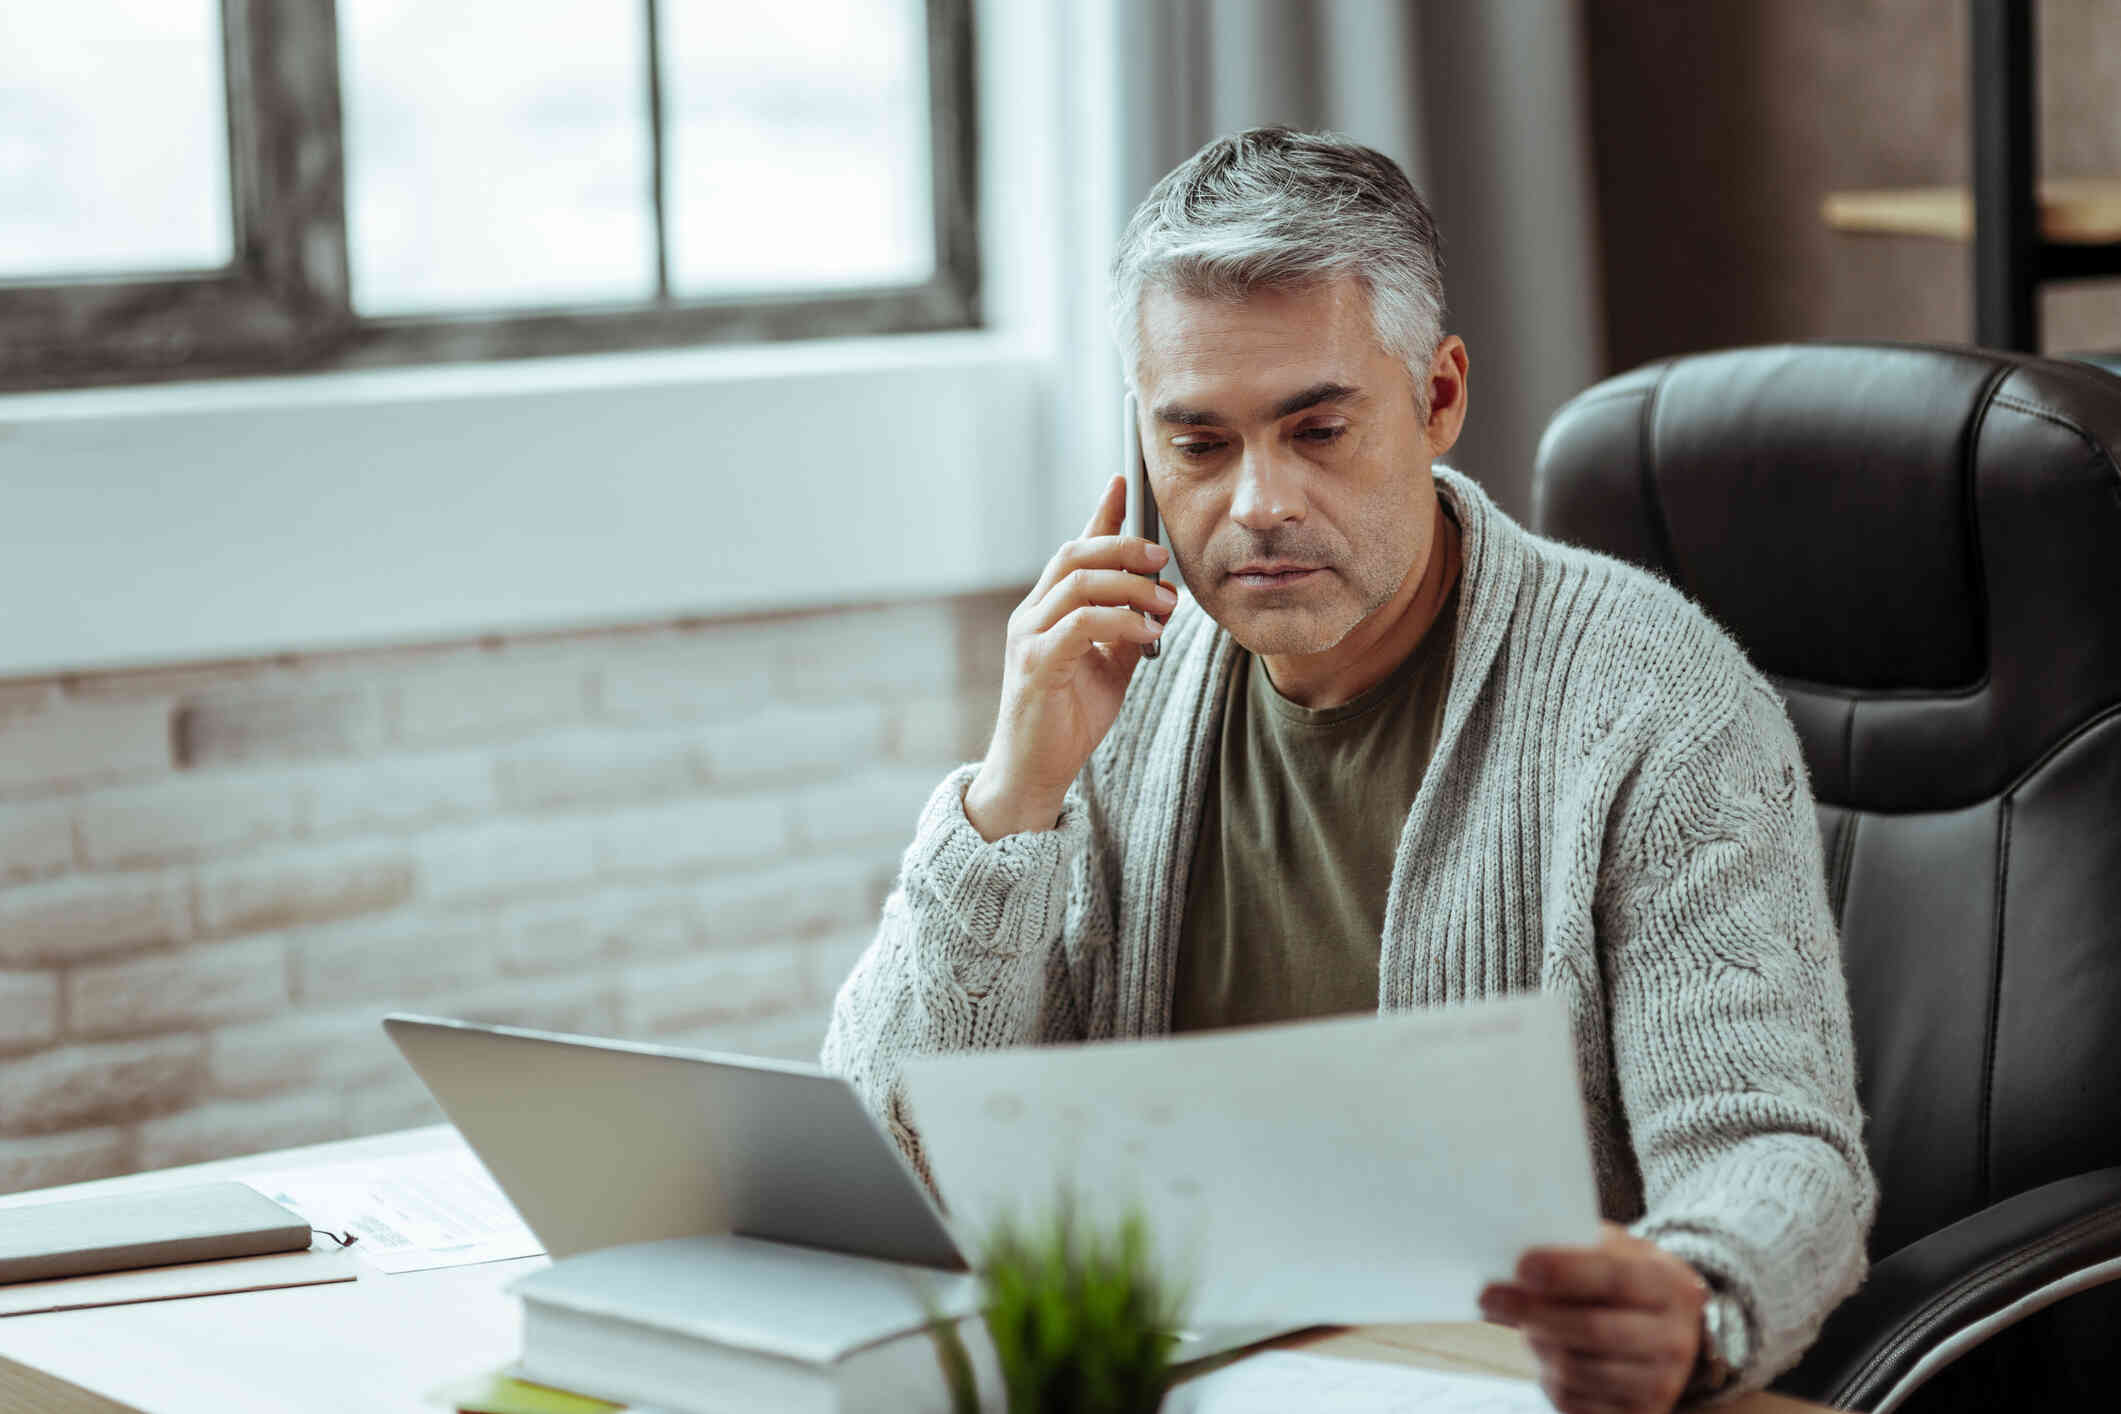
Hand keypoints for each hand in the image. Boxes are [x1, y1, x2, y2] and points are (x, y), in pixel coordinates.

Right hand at [963, 475, 1175, 839]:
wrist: (1036, 771)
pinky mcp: (1034, 664)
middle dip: (1124, 547)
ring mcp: (1027, 637)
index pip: (1074, 549)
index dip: (1099, 514)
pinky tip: (1148, 633)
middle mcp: (1031, 614)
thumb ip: (1126, 629)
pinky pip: (1080, 625)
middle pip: (1075, 554)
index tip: (1123, 481)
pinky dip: (1121, 621)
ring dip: (1130, 585)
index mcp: (1048, 610)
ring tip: (1164, 604)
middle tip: (1163, 560)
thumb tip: (1159, 599)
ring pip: (1078, 582)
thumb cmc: (1068, 719)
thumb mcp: (1110, 667)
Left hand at [1478, 1223, 1707, 1413]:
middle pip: (1593, 1330)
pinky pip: (1573, 1402)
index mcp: (1669, 1285)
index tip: (1522, 1266)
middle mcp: (1673, 1339)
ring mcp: (1659, 1384)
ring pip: (1576, 1369)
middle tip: (1488, 1296)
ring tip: (1525, 1324)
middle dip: (1533, 1312)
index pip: (1614, 1278)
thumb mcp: (1611, 1251)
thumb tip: (1510, 1265)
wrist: (1663, 1328)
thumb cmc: (1621, 1279)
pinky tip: (1547, 1354)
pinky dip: (1547, 1376)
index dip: (1565, 1272)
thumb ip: (1572, 1251)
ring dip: (1537, 1343)